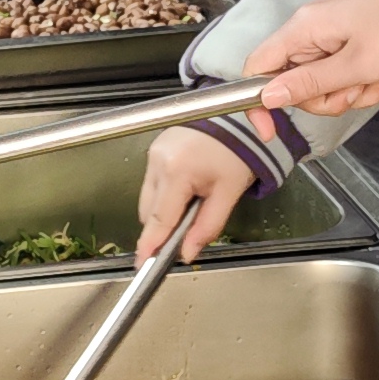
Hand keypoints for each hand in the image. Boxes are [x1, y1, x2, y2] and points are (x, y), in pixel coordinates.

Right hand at [136, 125, 255, 259]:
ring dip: (165, 208)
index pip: (160, 218)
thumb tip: (188, 252)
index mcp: (177, 171)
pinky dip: (166, 192)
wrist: (236, 117)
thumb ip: (208, 226)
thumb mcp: (228, 192)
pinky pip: (153, 182)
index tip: (142, 262)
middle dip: (164, 225)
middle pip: (150, 211)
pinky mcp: (155, 149)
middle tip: (185, 230)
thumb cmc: (236, 151)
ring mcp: (154, 153)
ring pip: (149, 197)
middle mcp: (159, 160)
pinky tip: (186, 187)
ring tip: (193, 200)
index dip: (151, 243)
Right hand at [249, 0, 378, 113]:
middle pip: (299, 85)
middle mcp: (316, 32)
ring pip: (332, 87)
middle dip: (331, 97)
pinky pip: (356, 80)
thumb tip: (266, 97)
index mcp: (305, 28)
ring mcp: (339, 40)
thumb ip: (308, 83)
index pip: (258, 66)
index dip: (259, 100)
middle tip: (360, 85)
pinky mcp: (361, 48)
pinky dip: (377, 83)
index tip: (272, 131)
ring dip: (361, 91)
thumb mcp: (356, 65)